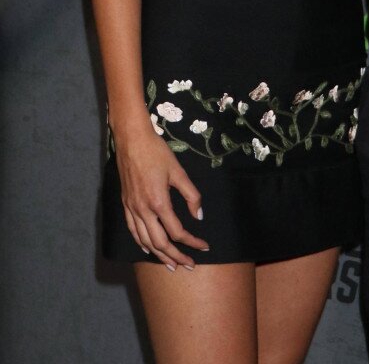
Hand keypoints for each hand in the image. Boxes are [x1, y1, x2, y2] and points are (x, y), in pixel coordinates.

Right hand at [114, 127, 208, 268]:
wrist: (132, 141)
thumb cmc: (157, 153)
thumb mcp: (178, 171)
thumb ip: (191, 195)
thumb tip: (199, 216)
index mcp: (159, 203)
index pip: (177, 232)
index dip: (192, 242)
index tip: (203, 246)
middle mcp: (143, 210)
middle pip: (160, 243)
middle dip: (176, 257)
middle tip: (189, 266)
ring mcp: (132, 209)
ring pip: (145, 241)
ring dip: (159, 256)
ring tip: (171, 265)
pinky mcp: (125, 205)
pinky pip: (133, 231)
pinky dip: (141, 243)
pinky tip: (148, 249)